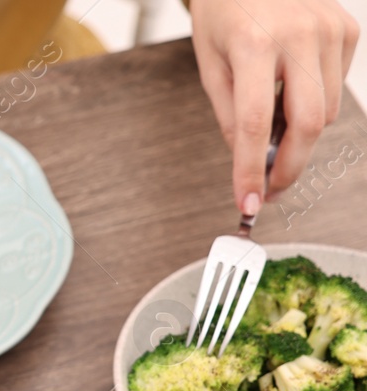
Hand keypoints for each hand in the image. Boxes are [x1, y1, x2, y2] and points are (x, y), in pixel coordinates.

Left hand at [192, 0, 358, 212]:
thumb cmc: (226, 12)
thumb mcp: (210, 63)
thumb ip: (230, 114)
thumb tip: (249, 161)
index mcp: (253, 43)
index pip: (253, 124)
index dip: (251, 170)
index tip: (247, 202)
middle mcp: (299, 35)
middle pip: (307, 123)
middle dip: (289, 166)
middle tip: (270, 190)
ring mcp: (330, 30)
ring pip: (326, 112)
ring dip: (299, 135)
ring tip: (272, 131)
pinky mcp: (349, 30)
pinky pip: (335, 87)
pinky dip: (314, 102)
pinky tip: (292, 87)